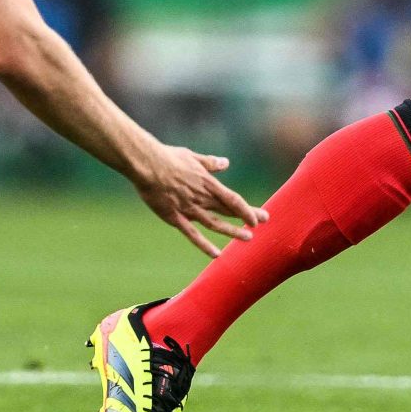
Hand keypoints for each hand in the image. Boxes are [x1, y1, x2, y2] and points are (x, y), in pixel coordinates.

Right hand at [131, 143, 263, 257]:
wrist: (147, 165)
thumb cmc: (168, 157)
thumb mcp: (193, 157)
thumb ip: (210, 163)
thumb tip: (225, 163)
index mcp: (207, 183)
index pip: (233, 200)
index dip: (247, 210)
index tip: (259, 217)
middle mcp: (202, 198)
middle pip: (229, 211)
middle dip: (247, 218)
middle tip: (263, 224)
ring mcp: (189, 209)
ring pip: (215, 224)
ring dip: (232, 232)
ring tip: (247, 238)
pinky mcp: (175, 217)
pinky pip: (192, 234)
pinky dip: (205, 245)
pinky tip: (216, 254)